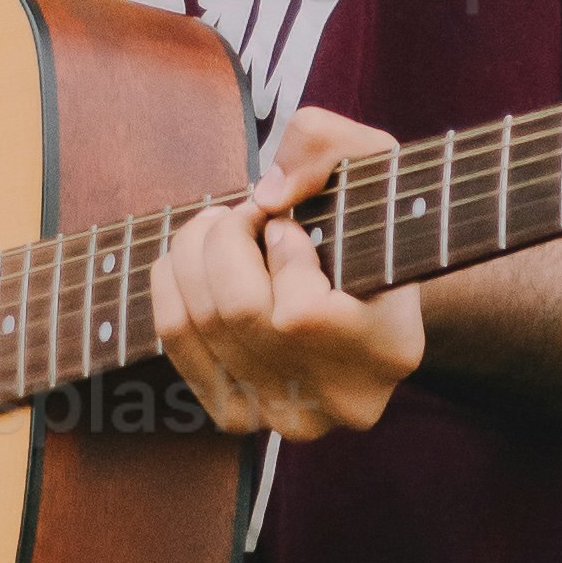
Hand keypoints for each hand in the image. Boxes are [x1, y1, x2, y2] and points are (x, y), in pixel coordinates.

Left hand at [151, 102, 424, 440]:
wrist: (367, 293)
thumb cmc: (372, 220)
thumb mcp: (372, 160)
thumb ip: (325, 145)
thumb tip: (266, 195)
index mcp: (389, 350)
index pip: (301, 314)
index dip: (283, 249)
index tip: (293, 226)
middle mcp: (338, 402)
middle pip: (239, 313)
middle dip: (226, 240)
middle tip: (246, 212)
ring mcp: (285, 417)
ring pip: (201, 322)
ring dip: (195, 253)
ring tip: (223, 228)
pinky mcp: (238, 416)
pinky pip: (176, 340)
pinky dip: (172, 285)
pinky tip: (198, 262)